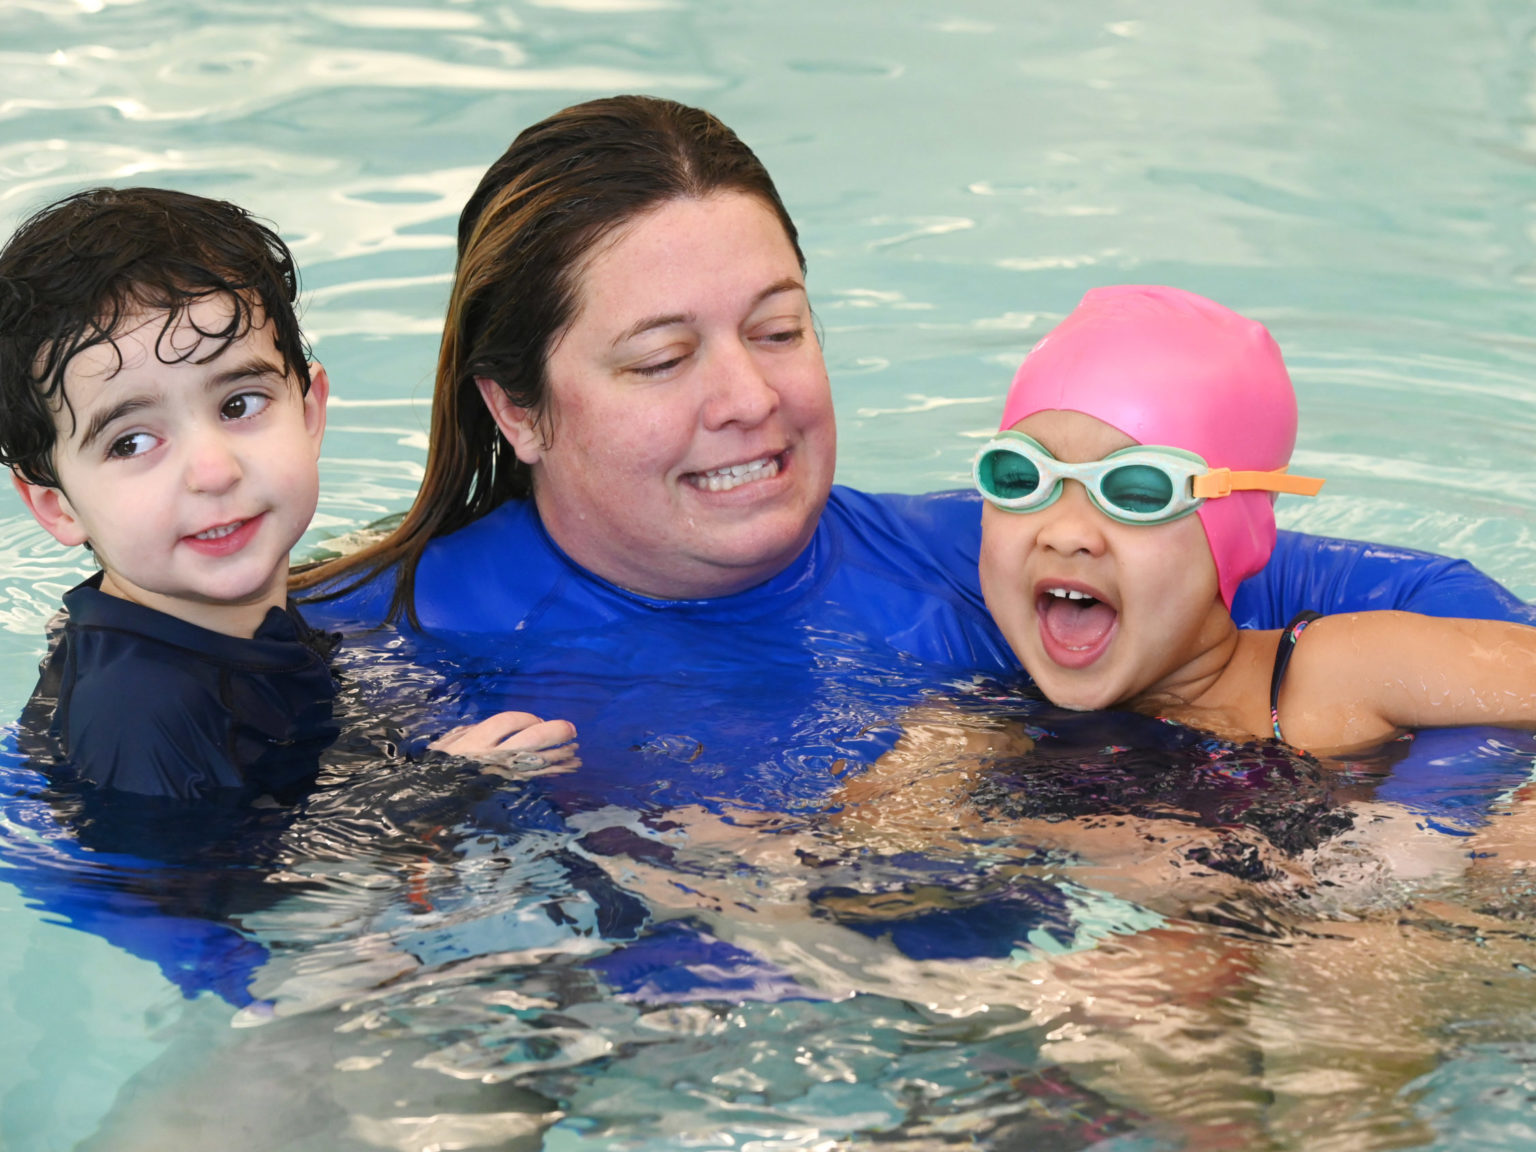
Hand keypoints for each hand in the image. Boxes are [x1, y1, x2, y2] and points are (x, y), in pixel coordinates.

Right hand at [429, 711, 578, 774]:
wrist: (430, 799)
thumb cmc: (441, 765)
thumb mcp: (450, 743)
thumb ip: (475, 731)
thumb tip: (505, 726)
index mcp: (475, 741)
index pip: (508, 722)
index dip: (527, 718)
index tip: (538, 720)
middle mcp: (491, 756)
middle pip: (530, 740)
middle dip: (554, 733)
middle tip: (572, 730)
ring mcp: (501, 774)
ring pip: (538, 762)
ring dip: (560, 756)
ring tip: (576, 752)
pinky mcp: (506, 788)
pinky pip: (535, 779)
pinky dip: (552, 773)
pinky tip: (566, 769)